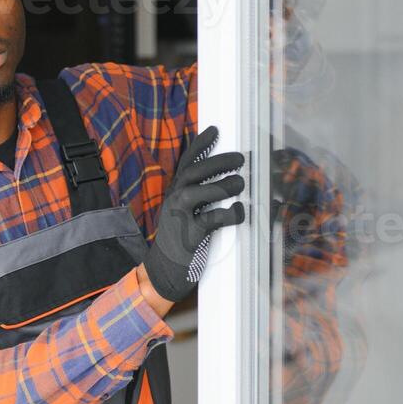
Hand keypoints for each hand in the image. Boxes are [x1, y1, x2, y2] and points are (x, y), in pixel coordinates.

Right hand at [141, 126, 246, 302]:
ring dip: (223, 185)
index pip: (186, 163)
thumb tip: (231, 184)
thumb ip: (199, 200)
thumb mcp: (183, 215)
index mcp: (174, 194)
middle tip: (240, 158)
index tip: (215, 130)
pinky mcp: (189, 237)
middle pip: (193, 172)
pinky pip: (211, 220)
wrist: (161, 273)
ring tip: (241, 182)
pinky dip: (229, 213)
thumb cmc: (179, 244)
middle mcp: (174, 201)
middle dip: (218, 161)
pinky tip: (239, 211)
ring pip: (198, 192)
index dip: (200, 145)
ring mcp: (179, 218)